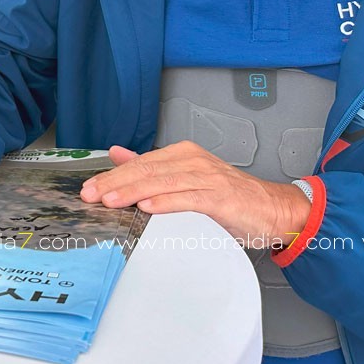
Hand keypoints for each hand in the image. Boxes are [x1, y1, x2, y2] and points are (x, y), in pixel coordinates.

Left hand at [79, 141, 311, 246]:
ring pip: (162, 182)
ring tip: (110, 201)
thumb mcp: (186, 176)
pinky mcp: (221, 197)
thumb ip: (152, 166)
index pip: (139, 164)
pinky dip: (166, 203)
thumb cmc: (229, 197)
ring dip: (133, 192)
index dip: (112, 176)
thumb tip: (117, 154)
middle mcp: (192, 161)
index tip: (88, 189)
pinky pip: (188, 198)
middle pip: (145, 170)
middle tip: (90, 196)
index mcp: (181, 154)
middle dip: (114, 183)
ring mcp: (207, 177)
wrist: (274, 209)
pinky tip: (148, 209)